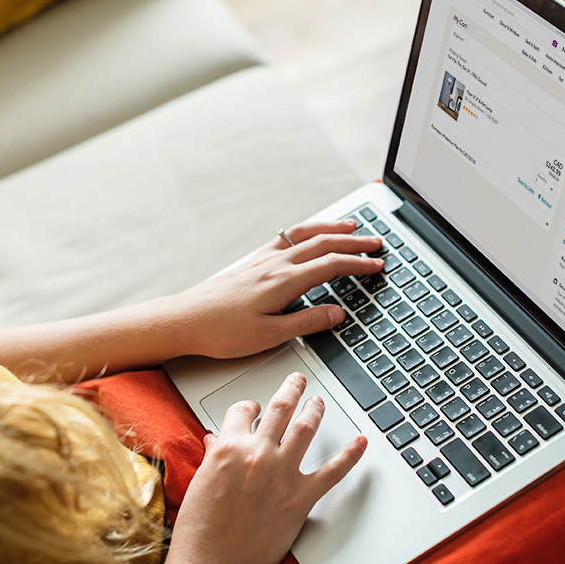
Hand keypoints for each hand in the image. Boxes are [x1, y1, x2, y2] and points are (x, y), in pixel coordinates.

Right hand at [162, 372, 366, 563]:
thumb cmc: (200, 530)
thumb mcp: (199, 483)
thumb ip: (212, 457)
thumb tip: (216, 442)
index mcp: (228, 448)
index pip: (242, 411)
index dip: (250, 406)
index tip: (255, 408)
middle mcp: (258, 454)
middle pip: (280, 409)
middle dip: (291, 389)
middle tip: (298, 381)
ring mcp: (282, 474)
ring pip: (306, 428)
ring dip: (315, 410)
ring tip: (319, 402)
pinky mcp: (300, 498)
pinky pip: (332, 471)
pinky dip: (350, 455)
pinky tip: (360, 443)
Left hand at [166, 220, 382, 359]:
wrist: (185, 320)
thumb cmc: (222, 332)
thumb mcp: (269, 336)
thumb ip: (307, 323)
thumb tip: (338, 313)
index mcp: (284, 282)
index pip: (331, 266)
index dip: (358, 265)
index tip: (378, 265)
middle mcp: (275, 265)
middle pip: (323, 244)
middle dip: (354, 243)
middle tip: (377, 243)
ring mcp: (263, 260)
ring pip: (304, 235)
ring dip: (331, 229)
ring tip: (351, 227)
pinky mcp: (252, 263)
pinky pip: (286, 238)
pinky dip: (305, 231)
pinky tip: (308, 234)